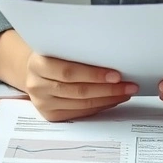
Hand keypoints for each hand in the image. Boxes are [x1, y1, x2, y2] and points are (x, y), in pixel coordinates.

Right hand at [23, 53, 137, 120]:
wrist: (34, 71)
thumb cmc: (52, 56)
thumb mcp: (58, 48)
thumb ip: (77, 52)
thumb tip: (112, 58)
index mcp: (38, 64)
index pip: (69, 72)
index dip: (94, 75)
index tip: (117, 75)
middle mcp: (37, 86)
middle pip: (78, 90)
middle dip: (108, 89)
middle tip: (129, 85)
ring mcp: (43, 103)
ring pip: (81, 104)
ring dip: (108, 99)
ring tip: (125, 93)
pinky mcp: (50, 115)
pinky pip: (80, 112)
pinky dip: (99, 106)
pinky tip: (112, 100)